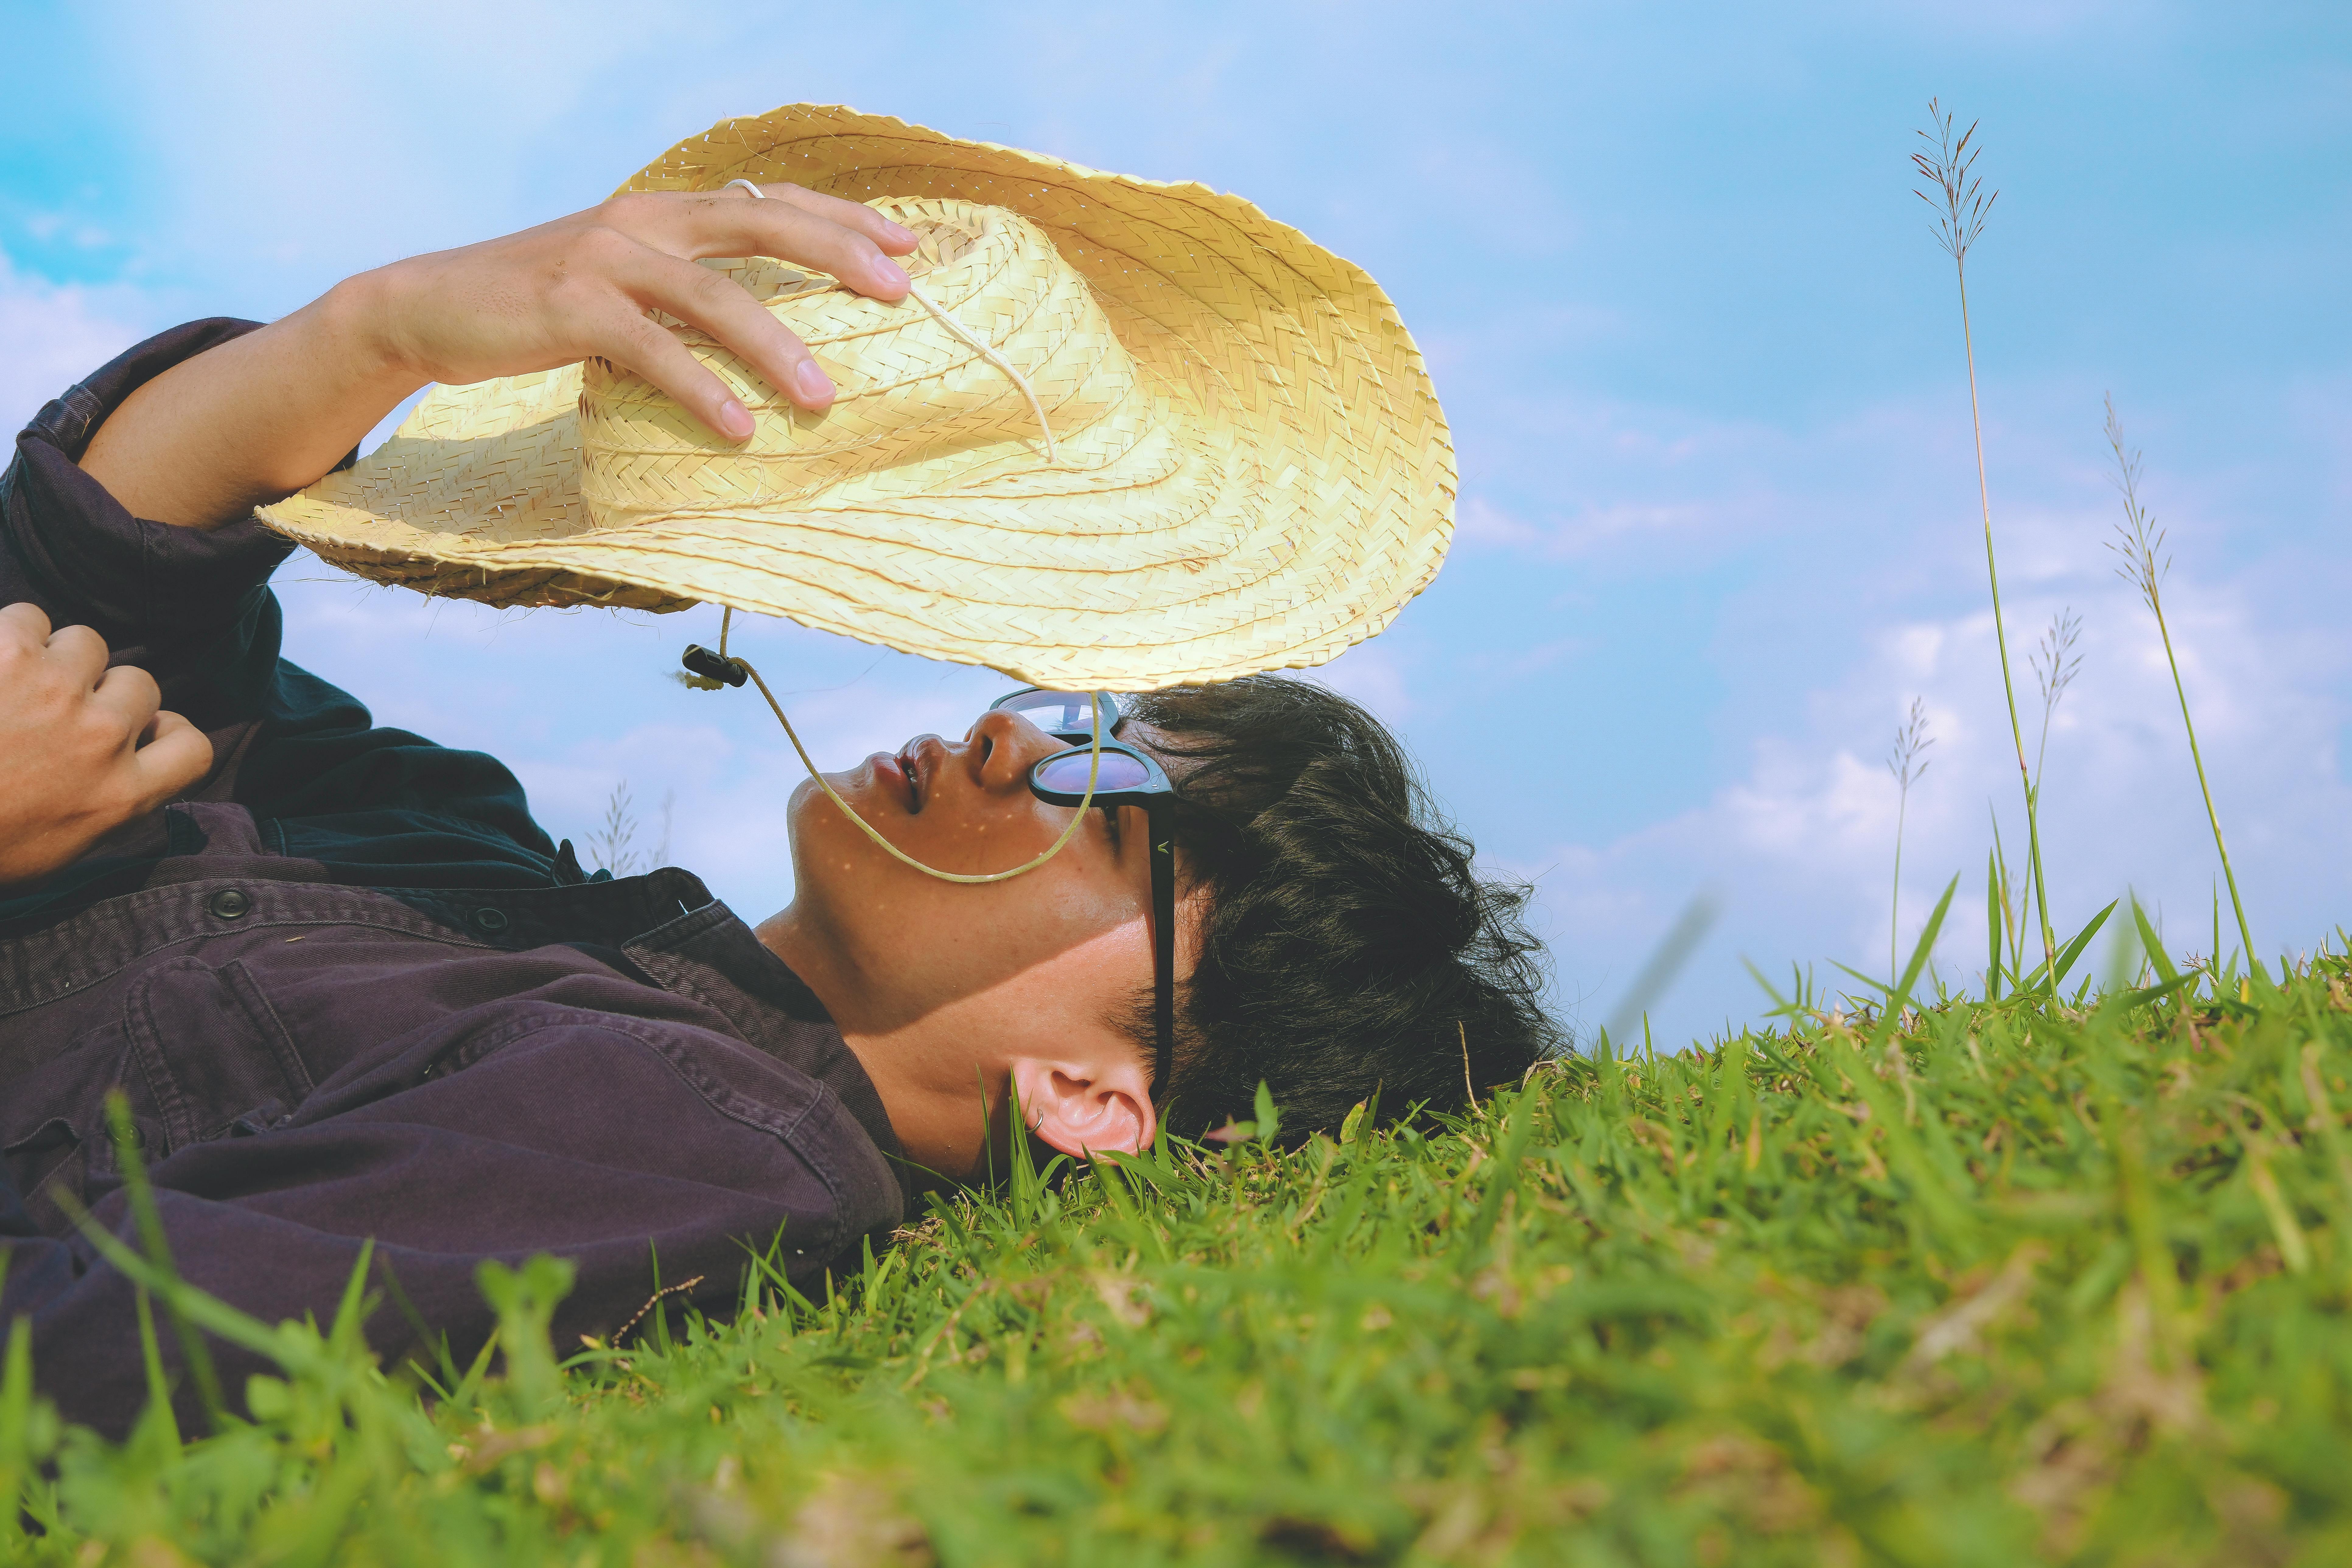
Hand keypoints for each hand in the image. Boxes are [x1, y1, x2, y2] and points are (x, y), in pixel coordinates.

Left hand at [0, 603, 211, 886]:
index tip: (138, 734)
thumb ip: (104, 808)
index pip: (192, 746)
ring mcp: (57, 691)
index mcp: (119, 794)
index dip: (166, 732)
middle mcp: (102, 737)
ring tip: (12, 682)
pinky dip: (11, 633)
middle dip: (101, 692)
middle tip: (52, 711)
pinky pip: (31, 617)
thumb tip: (128, 775)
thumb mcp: (56, 853)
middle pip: (139, 684)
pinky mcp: (9, 654)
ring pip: (87, 644)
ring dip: (57, 658)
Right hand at [370, 183, 919, 434]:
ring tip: (825, 399)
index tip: (907, 243)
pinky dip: (702, 389)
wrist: (431, 306)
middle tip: (900, 291)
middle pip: (760, 223)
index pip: (769, 202)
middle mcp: (643, 221)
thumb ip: (685, 287)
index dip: (841, 217)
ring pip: (714, 296)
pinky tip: (740, 428)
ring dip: (776, 348)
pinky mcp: (572, 308)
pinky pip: (654, 349)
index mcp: (663, 211)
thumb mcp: (624, 281)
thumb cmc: (541, 305)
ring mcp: (606, 260)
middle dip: (837, 253)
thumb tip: (763, 327)